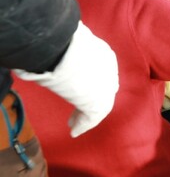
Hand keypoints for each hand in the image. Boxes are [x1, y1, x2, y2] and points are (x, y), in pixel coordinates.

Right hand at [15, 20, 118, 136]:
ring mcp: (108, 90)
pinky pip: (92, 117)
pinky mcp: (101, 105)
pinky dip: (83, 125)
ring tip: (73, 124)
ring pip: (97, 105)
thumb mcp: (71, 46)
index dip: (91, 79)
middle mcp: (110, 73)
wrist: (81, 61)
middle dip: (90, 99)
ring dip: (84, 115)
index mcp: (105, 56)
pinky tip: (74, 131)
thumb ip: (65, 51)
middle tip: (79, 108)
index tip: (80, 85)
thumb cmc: (70, 47)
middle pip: (101, 90)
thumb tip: (51, 50)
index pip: (101, 71)